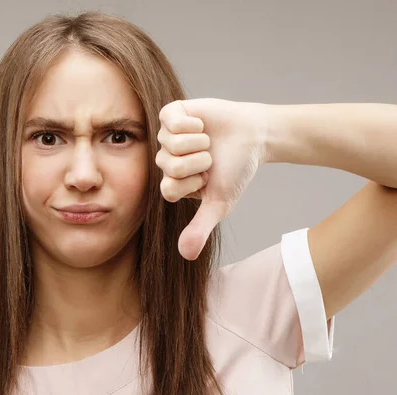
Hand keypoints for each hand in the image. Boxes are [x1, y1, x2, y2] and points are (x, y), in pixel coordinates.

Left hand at [156, 98, 269, 259]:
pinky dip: (193, 124)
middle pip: (170, 166)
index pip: (168, 189)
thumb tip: (186, 256)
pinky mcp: (172, 114)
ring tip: (208, 141)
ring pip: (171, 143)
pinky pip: (169, 120)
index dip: (193, 183)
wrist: (253, 136)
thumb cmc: (235, 171)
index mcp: (173, 182)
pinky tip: (202, 125)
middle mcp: (166, 160)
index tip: (208, 178)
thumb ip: (200, 228)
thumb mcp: (220, 203)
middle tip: (210, 157)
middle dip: (199, 162)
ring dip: (199, 142)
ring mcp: (167, 137)